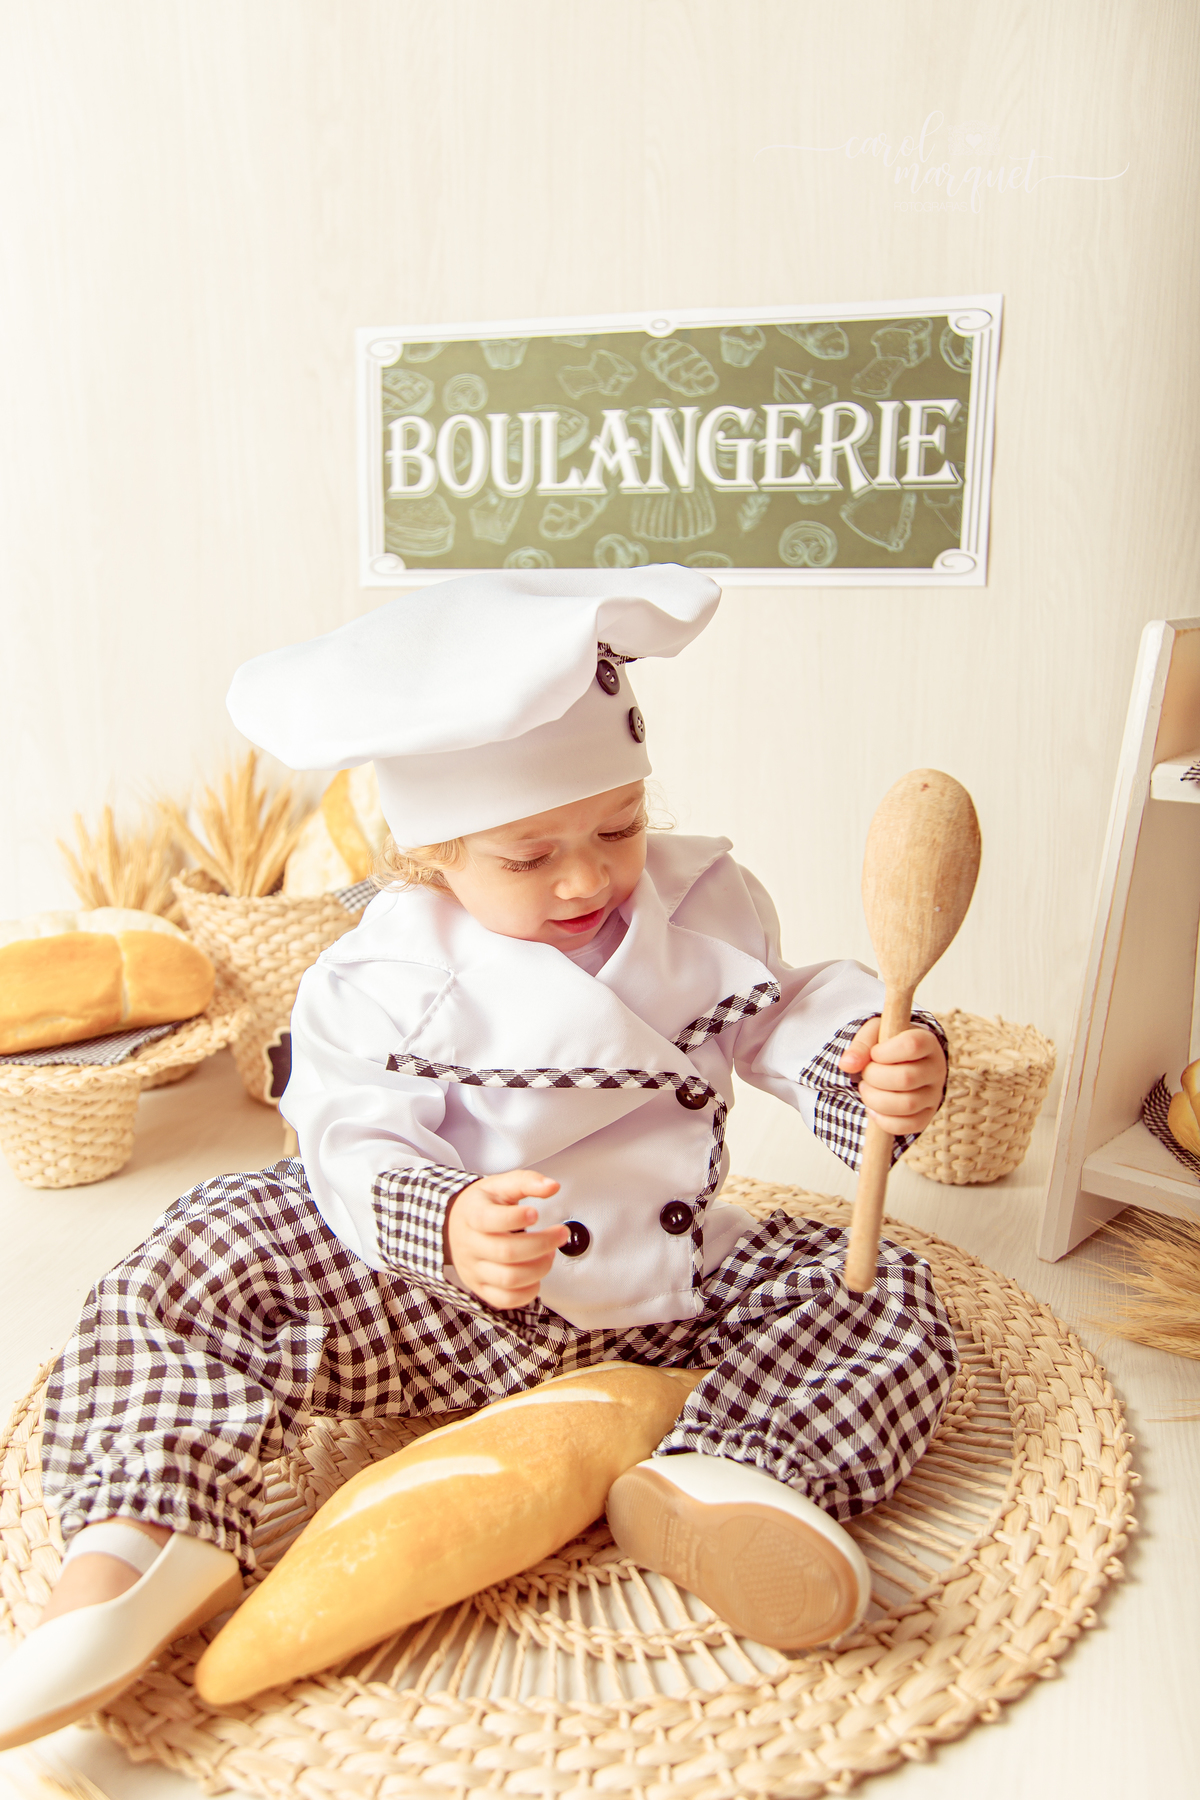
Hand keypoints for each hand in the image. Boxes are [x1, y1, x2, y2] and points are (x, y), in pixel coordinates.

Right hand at [444, 1169, 566, 1308]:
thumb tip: (552, 1186)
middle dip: (542, 1244)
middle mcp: (470, 1245)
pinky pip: (505, 1300)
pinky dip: (528, 1292)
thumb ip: (527, 1181)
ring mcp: (473, 1269)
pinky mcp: (480, 1288)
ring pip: (509, 1279)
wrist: (454, 1225)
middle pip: (506, 1252)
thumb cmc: (482, 1205)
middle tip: (560, 1233)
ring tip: (550, 1254)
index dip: (515, 1218)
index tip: (536, 1213)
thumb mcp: (500, 1185)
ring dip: (539, 1268)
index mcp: (472, 1214)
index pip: (489, 1220)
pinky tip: (537, 1275)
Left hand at [839, 1020, 945, 1135]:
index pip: (912, 1045)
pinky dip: (884, 1121)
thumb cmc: (886, 1045)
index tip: (874, 1053)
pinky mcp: (927, 1115)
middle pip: (906, 1078)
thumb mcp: (874, 1035)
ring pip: (907, 1105)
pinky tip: (873, 1109)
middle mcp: (936, 1069)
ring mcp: (934, 1094)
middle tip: (865, 1074)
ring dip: (875, 1100)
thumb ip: (860, 1045)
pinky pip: (909, 1126)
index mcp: (926, 1041)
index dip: (885, 1052)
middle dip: (874, 1077)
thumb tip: (847, 1065)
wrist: (900, 1062)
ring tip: (866, 1089)